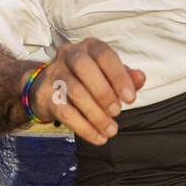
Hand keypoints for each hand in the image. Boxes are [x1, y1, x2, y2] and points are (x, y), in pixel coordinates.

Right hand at [28, 37, 144, 144]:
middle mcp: (69, 54)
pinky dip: (85, 128)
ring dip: (97, 115)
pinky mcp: (45, 96)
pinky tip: (99, 138)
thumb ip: (126, 76)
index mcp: (89, 47)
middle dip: (104, 93)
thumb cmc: (87, 79)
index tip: (130, 98)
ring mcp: (54, 74)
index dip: (119, 76)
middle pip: (84, 68)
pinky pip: (66, 113)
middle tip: (117, 112)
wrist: (47, 88)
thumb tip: (140, 78)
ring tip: (111, 130)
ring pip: (75, 92)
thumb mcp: (108, 74)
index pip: (104, 55)